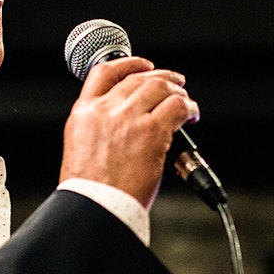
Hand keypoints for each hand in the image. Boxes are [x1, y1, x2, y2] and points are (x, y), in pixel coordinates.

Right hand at [60, 57, 199, 208]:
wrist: (96, 209)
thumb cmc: (91, 192)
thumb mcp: (81, 149)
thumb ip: (99, 128)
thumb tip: (125, 123)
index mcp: (83, 113)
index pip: (104, 73)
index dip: (128, 64)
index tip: (143, 66)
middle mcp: (105, 110)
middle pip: (138, 78)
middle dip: (162, 78)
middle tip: (176, 84)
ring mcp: (129, 119)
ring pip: (160, 88)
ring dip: (178, 92)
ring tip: (186, 102)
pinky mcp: (152, 132)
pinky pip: (177, 107)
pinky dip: (188, 107)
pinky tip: (191, 115)